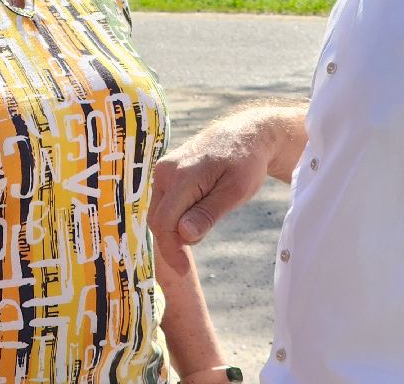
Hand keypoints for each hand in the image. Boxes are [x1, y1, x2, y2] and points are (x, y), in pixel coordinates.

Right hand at [150, 103, 306, 265]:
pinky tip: (191, 223)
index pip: (165, 222)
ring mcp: (163, 170)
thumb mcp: (234, 192)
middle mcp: (165, 171)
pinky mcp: (167, 172)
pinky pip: (164, 202)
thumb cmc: (245, 163)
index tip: (184, 270)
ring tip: (198, 234)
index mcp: (180, 176)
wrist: (245, 134)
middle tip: (188, 262)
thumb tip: (184, 235)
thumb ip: (208, 213)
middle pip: (158, 218)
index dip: (171, 249)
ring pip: (159, 211)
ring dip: (172, 230)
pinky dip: (174, 218)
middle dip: (171, 242)